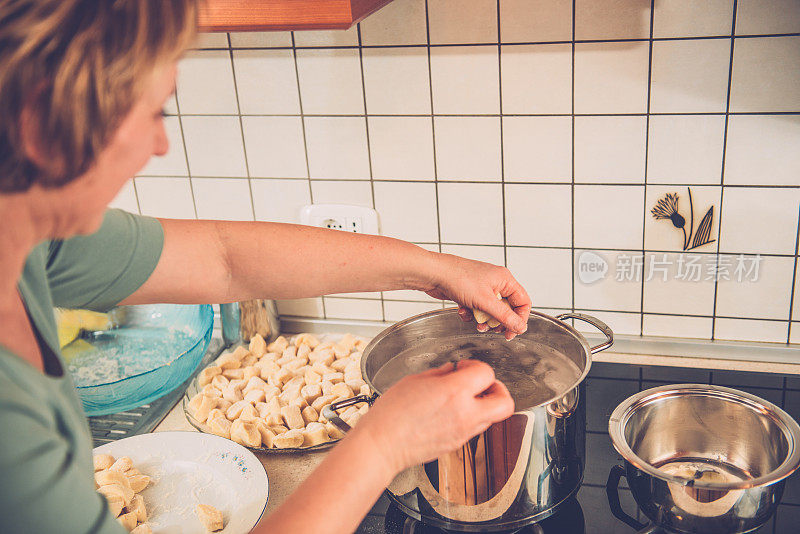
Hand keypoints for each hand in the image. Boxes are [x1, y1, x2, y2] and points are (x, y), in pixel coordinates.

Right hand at [355, 360, 514, 474]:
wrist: (382, 444)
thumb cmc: (391, 414)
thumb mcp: (415, 381)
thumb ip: (440, 374)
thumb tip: (451, 371)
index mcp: (454, 392)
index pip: (486, 373)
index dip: (476, 366)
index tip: (464, 367)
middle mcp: (465, 414)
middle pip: (505, 402)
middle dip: (498, 389)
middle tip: (482, 384)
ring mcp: (463, 432)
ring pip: (493, 417)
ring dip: (485, 404)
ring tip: (466, 397)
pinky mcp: (458, 445)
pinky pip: (476, 428)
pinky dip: (472, 417)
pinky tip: (452, 411)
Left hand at [417, 253, 530, 339]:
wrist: (433, 274)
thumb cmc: (459, 279)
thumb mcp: (485, 302)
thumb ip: (505, 316)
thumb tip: (520, 327)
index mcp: (505, 280)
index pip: (523, 302)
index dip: (520, 319)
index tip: (512, 332)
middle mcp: (495, 283)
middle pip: (507, 309)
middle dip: (498, 322)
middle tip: (492, 330)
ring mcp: (482, 288)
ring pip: (490, 311)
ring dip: (484, 320)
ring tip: (477, 324)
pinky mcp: (469, 293)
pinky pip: (476, 309)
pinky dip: (470, 313)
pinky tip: (462, 311)